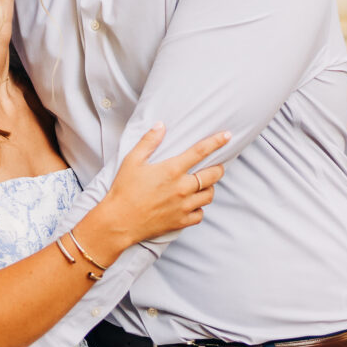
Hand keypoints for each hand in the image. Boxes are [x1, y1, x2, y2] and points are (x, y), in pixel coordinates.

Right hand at [96, 124, 229, 252]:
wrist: (119, 222)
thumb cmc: (124, 190)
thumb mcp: (132, 160)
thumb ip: (149, 141)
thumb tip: (161, 125)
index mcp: (172, 170)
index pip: (200, 151)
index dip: (216, 142)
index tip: (227, 136)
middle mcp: (182, 188)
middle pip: (212, 175)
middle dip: (218, 168)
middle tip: (217, 165)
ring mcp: (183, 206)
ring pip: (209, 195)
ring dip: (209, 188)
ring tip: (203, 185)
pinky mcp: (181, 222)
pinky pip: (200, 214)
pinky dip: (199, 208)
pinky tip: (193, 204)